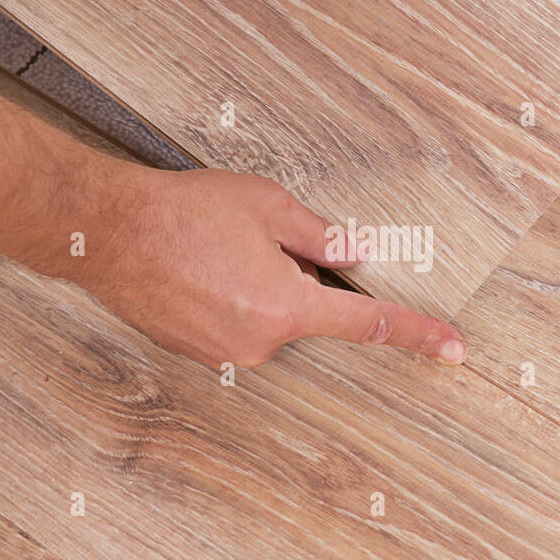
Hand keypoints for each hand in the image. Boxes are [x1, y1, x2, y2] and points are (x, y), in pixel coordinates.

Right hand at [81, 166, 466, 369]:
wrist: (107, 232)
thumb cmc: (182, 213)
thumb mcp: (268, 206)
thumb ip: (323, 235)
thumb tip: (359, 251)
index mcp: (287, 307)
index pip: (369, 324)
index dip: (417, 334)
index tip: (452, 349)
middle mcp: (260, 342)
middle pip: (306, 311)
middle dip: (294, 276)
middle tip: (251, 240)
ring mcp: (225, 353)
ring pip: (269, 316)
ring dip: (257, 285)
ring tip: (215, 250)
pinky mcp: (197, 351)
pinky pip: (235, 324)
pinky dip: (228, 296)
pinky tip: (200, 267)